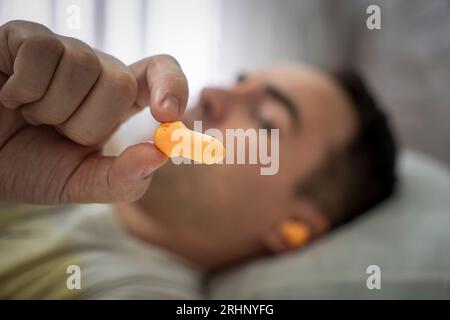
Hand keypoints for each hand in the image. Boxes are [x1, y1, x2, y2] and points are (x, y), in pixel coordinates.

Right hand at [0, 20, 188, 203]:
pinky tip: (10, 97)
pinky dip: (24, 88)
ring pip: (83, 66)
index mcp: (116, 101)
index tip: (166, 115)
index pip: (160, 73)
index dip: (171, 86)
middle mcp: (96, 71)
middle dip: (86, 123)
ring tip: (31, 115)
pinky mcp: (25, 37)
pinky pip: (42, 52)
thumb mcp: (78, 182)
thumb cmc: (29, 164)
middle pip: (122, 82)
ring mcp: (63, 51)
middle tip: (55, 132)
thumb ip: (121, 179)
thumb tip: (160, 156)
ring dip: (51, 108)